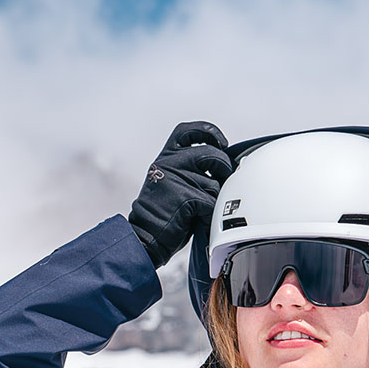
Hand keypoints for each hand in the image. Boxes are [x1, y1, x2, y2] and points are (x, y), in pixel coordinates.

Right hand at [128, 121, 233, 267]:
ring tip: (200, 208)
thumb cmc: (162, 212)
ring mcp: (177, 179)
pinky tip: (198, 219)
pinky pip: (211, 202)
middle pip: (212, 153)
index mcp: (166, 156)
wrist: (145, 236)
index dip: (209, 132)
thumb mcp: (171, 180)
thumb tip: (222, 165)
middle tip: (221, 180)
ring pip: (215, 182)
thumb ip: (189, 168)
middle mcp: (170, 163)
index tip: (221, 142)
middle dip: (223, 168)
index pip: (189, 131)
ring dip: (214, 198)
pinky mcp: (185, 197)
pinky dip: (209, 214)